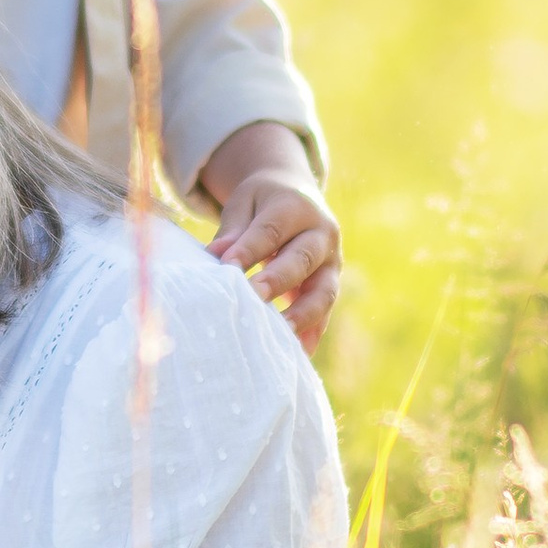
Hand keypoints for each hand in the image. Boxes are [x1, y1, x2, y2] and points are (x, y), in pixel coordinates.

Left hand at [197, 123, 339, 352]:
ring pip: (324, 290)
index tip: (227, 268)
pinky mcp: (331, 283)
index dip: (249, 250)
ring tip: (282, 335)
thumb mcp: (245, 203)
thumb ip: (233, 229)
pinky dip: (314, 332)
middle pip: (302, 259)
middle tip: (254, 298)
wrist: (299, 194)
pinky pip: (326, 310)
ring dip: (304, 314)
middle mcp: (321, 233)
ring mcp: (332, 261)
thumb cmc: (263, 202)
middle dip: (278, 281)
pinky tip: (299, 353)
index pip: (271, 231)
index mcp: (295, 208)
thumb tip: (215, 255)